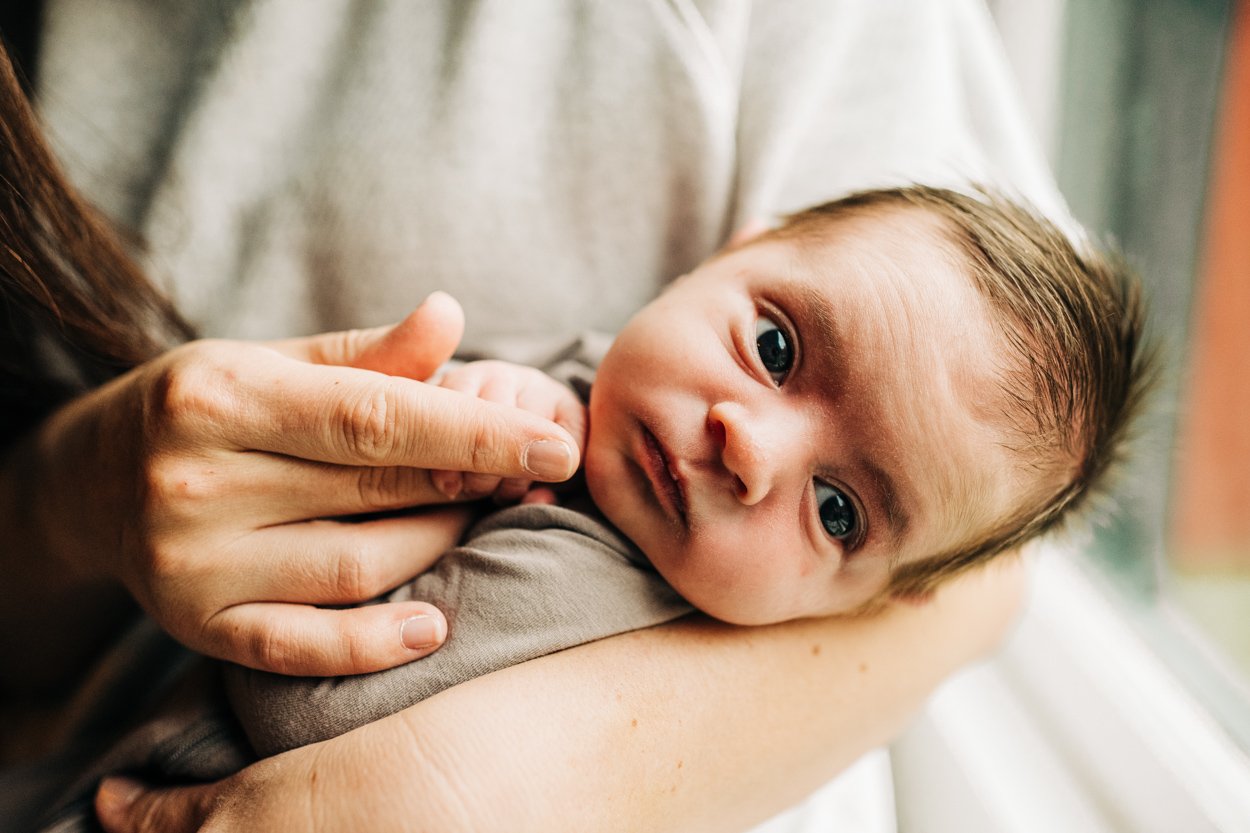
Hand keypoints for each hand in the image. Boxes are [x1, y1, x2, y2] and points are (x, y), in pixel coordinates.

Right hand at [23, 293, 580, 675]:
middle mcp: (195, 481)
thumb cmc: (207, 408)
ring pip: (358, 568)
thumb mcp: (273, 362)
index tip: (555, 443)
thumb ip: (368, 354)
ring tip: (474, 517)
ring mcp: (191, 563)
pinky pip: (301, 646)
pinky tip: (430, 626)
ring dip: (439, 546)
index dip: (475, 431)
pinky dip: (373, 645)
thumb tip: (451, 315)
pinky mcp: (195, 626)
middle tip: (528, 477)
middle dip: (470, 484)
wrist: (89, 480)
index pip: (374, 417)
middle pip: (375, 492)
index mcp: (221, 394)